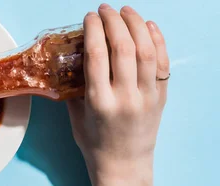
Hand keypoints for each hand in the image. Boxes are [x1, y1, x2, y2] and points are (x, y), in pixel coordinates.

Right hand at [67, 4, 168, 185]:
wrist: (124, 164)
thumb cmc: (95, 141)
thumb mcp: (76, 115)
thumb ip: (74, 86)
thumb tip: (72, 56)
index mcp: (99, 101)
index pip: (97, 55)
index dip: (93, 30)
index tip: (89, 17)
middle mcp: (125, 97)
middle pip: (123, 48)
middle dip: (113, 22)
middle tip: (105, 9)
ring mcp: (146, 96)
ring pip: (146, 51)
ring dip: (136, 25)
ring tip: (126, 11)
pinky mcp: (161, 96)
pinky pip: (163, 63)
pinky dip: (157, 40)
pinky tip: (148, 26)